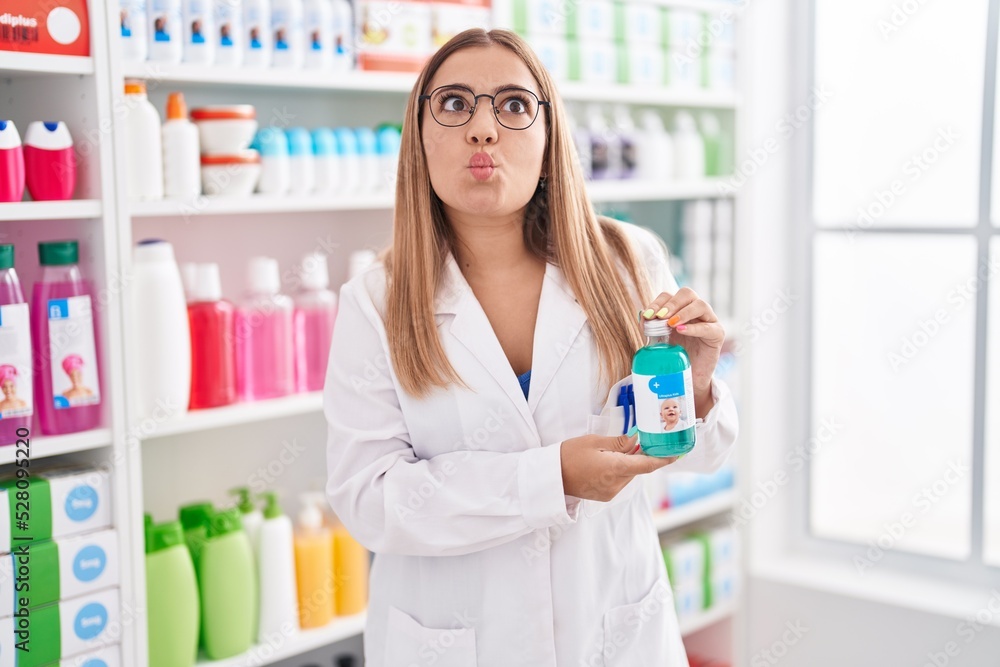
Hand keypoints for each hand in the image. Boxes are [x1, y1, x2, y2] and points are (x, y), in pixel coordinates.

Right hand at [560, 432, 676, 501]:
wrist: (551, 478)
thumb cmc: (569, 455)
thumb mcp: (594, 441)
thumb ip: (619, 442)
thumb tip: (637, 440)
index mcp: (615, 468)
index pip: (647, 465)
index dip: (663, 460)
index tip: (676, 454)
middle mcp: (616, 484)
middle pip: (638, 469)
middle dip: (640, 455)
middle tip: (640, 440)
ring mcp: (611, 492)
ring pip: (629, 475)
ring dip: (629, 463)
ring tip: (613, 450)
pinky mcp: (605, 496)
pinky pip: (620, 481)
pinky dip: (619, 471)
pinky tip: (607, 461)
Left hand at [641, 287, 724, 400]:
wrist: (689, 379)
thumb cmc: (675, 358)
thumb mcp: (660, 341)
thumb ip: (652, 329)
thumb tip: (643, 316)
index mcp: (680, 310)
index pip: (669, 296)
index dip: (658, 302)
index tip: (648, 315)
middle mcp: (696, 312)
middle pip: (687, 294)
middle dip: (671, 303)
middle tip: (660, 317)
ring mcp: (709, 321)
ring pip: (701, 305)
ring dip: (683, 312)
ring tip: (671, 323)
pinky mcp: (717, 335)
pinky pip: (708, 327)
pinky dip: (694, 328)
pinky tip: (681, 331)